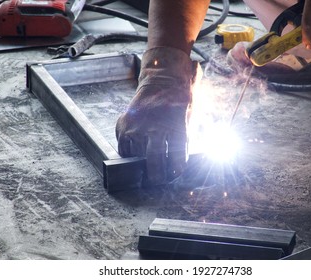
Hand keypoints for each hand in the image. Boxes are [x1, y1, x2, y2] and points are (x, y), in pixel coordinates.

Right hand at [116, 47, 198, 185]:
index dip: (175, 172)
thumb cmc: (179, 104)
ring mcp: (137, 127)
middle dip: (156, 176)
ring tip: (146, 166)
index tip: (174, 174)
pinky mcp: (123, 126)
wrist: (163, 82)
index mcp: (175, 129)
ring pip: (137, 158)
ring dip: (142, 164)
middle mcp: (155, 129)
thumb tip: (176, 167)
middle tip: (157, 180)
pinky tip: (135, 154)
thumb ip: (180, 145)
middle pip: (155, 164)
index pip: (177, 161)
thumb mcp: (187, 124)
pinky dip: (129, 154)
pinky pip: (124, 150)